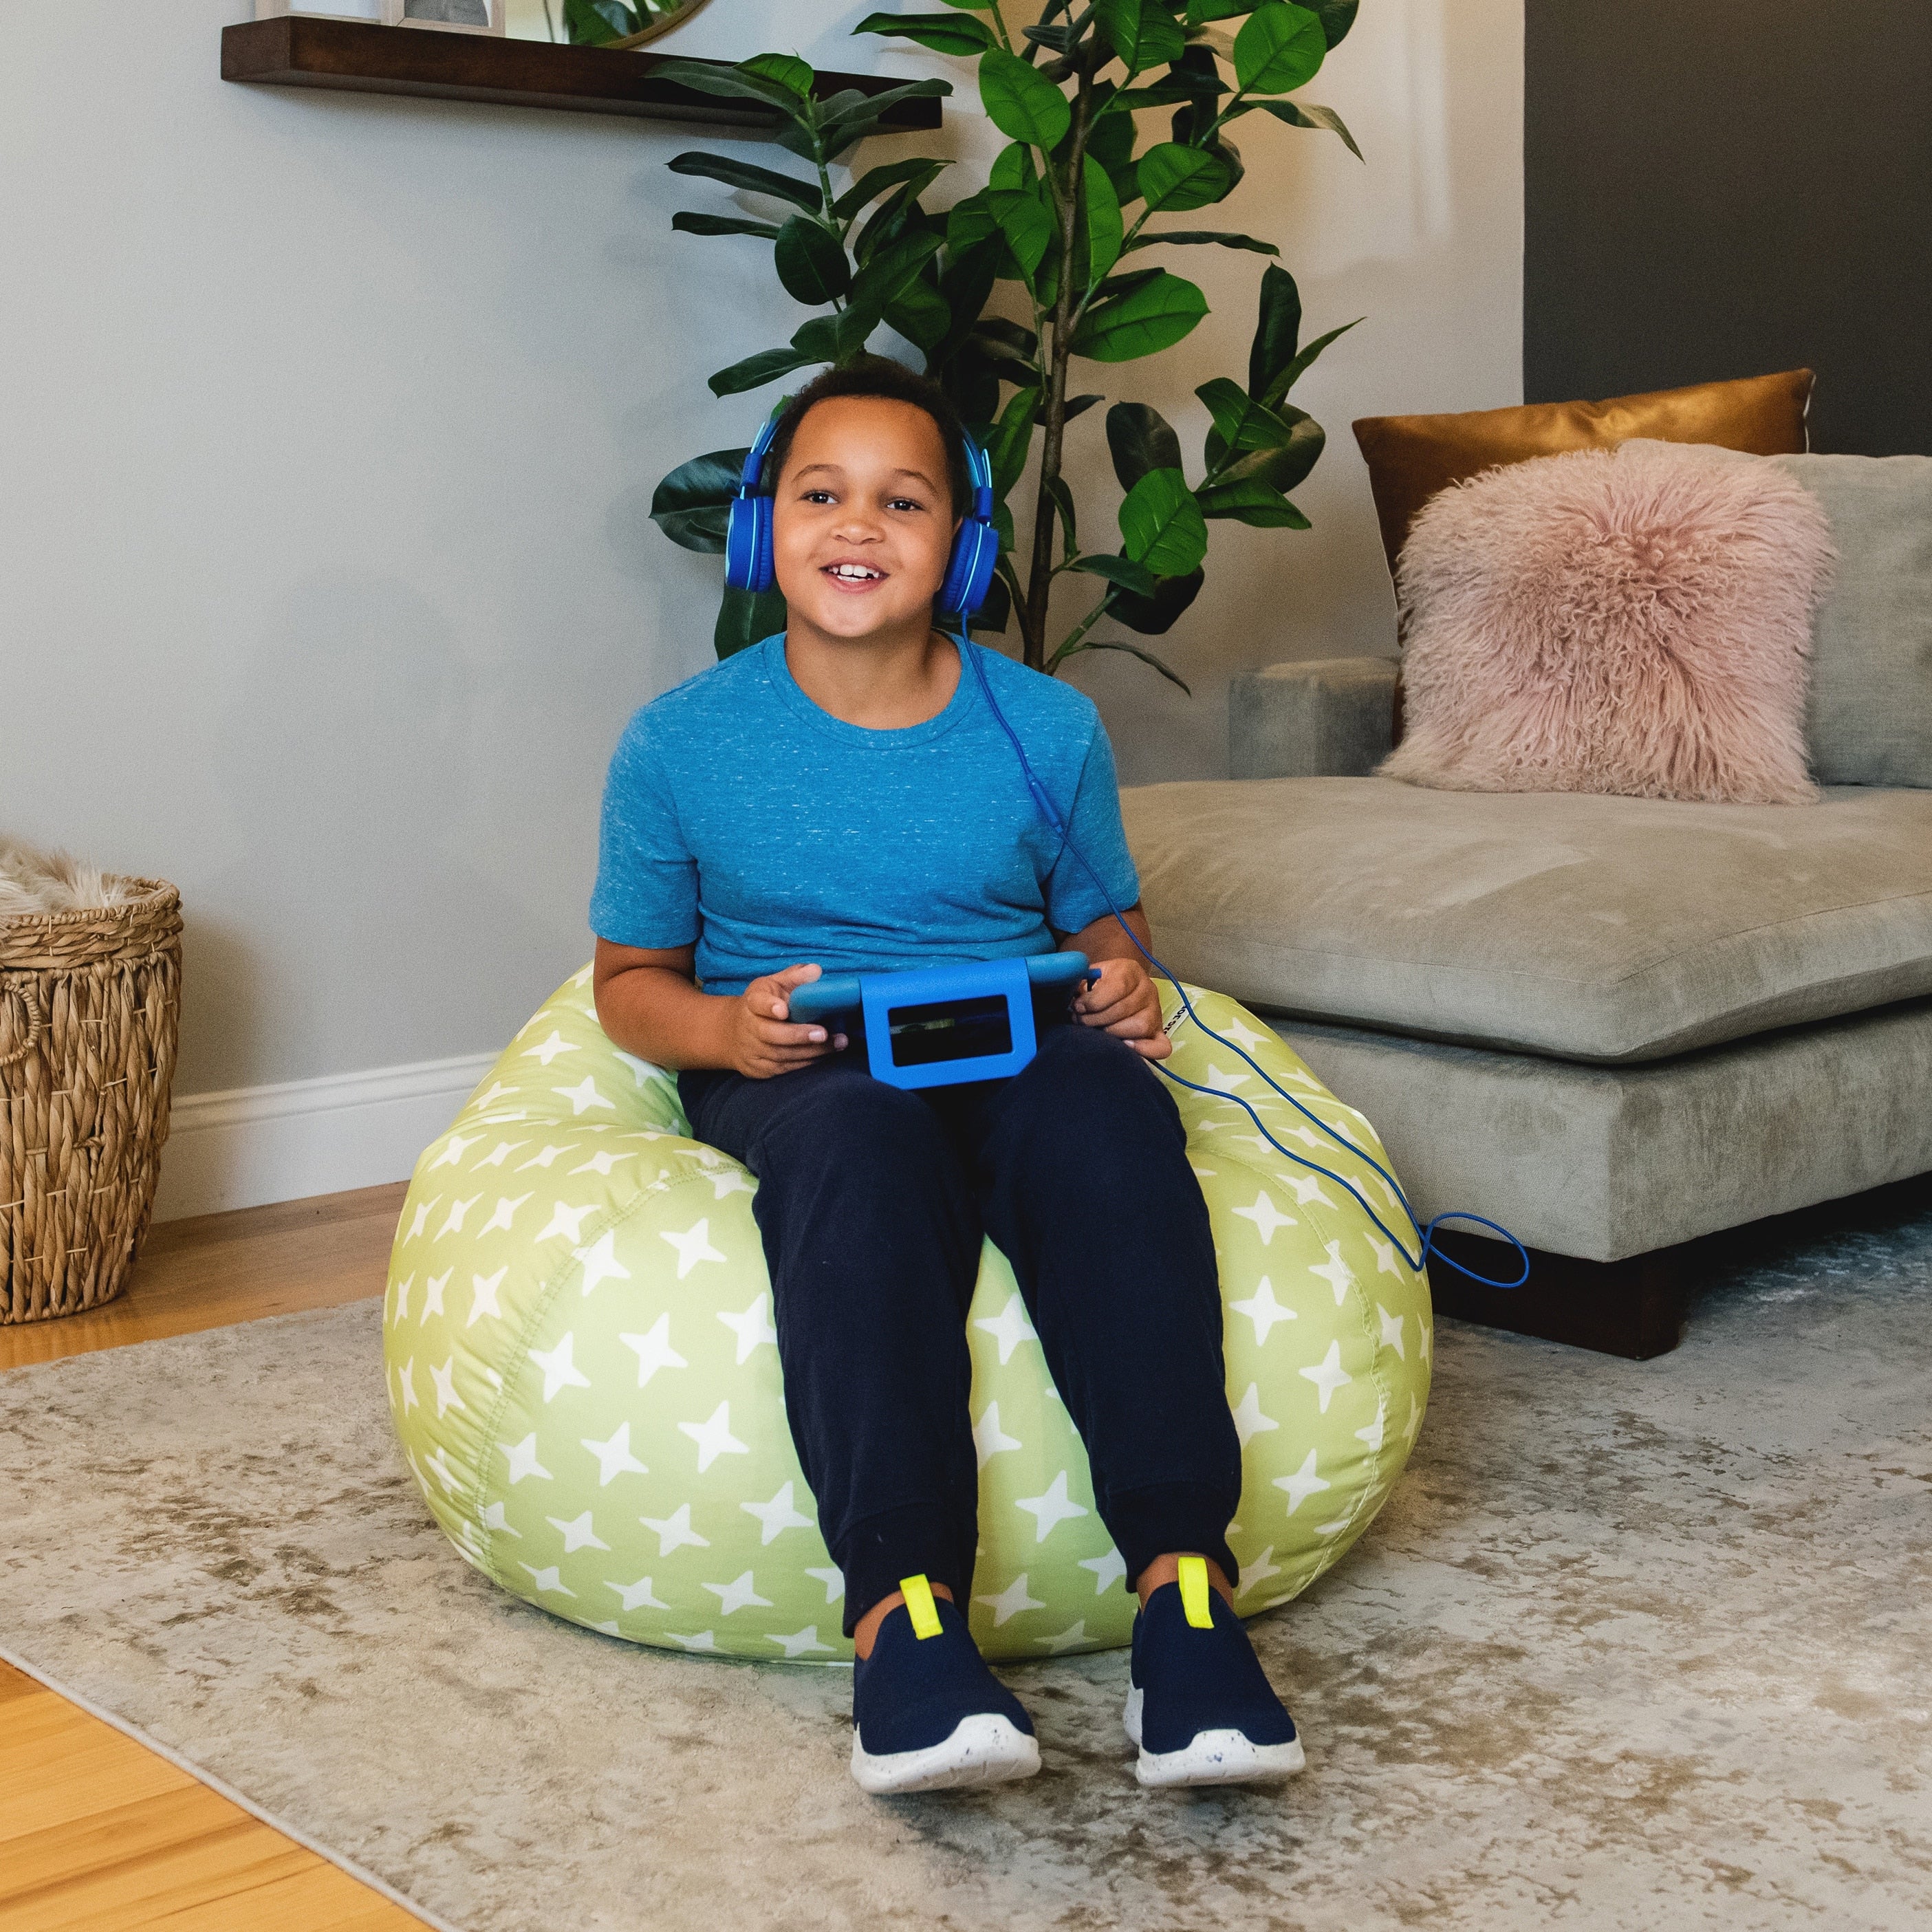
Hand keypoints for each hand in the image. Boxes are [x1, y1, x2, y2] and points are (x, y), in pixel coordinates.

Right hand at [730, 964, 846, 1078]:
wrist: (734, 1033)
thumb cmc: (763, 1004)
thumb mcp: (775, 984)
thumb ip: (795, 977)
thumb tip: (816, 971)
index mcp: (753, 1001)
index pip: (758, 1002)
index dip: (769, 1006)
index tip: (783, 1010)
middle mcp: (749, 1027)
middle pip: (771, 1034)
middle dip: (799, 1035)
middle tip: (823, 1033)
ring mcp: (752, 1050)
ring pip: (782, 1054)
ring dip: (812, 1051)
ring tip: (838, 1043)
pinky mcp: (759, 1069)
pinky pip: (785, 1069)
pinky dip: (807, 1062)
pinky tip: (826, 1054)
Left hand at [1071, 956, 1170, 1060]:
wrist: (1121, 986)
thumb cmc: (1101, 983)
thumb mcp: (1091, 975)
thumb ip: (1081, 983)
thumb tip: (1075, 1001)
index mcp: (1131, 971)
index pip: (1118, 987)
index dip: (1094, 1001)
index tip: (1078, 1007)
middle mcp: (1148, 990)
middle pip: (1124, 1009)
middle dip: (1096, 1019)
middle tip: (1081, 1021)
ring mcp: (1156, 1012)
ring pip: (1140, 1027)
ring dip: (1113, 1032)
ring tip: (1097, 1031)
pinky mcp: (1159, 1032)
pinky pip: (1161, 1047)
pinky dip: (1144, 1050)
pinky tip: (1125, 1046)